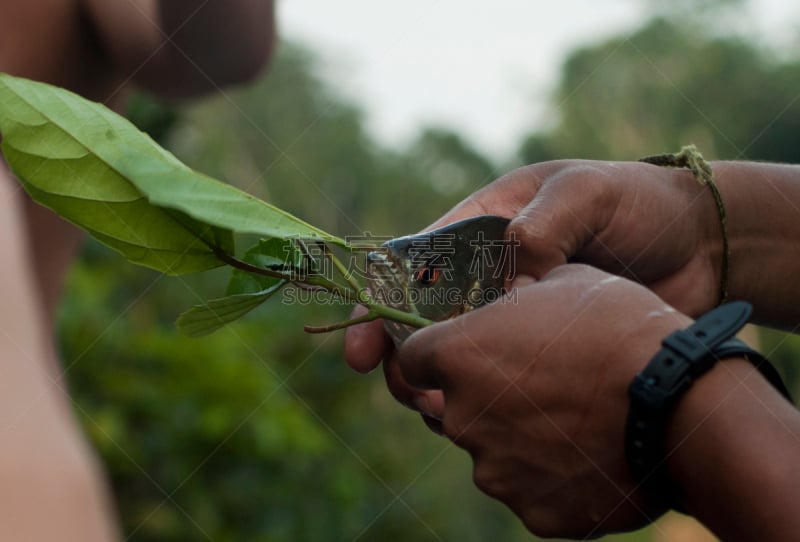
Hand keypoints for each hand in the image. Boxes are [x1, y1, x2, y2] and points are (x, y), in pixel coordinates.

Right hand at [345, 160, 717, 398]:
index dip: (378, 304)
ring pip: (455, 358)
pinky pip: (499, 379)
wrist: (702, 247)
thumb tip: (511, 290)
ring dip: (438, 387)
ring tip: (444, 412)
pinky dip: (483, 401)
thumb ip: (543, 227)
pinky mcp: (542, 352)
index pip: (411, 265)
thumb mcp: (588, 194)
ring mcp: (513, 318)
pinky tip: (486, 420)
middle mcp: (487, 278)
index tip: (364, 347)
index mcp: (481, 229)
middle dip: (402, 358)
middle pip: (421, 321)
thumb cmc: (639, 205)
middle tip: (409, 391)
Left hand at [395, 265, 691, 536]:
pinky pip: (530, 489)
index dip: (431, 353)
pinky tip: (589, 451)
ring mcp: (497, 472)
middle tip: (533, 381)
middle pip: (449, 408)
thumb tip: (514, 295)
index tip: (455, 351)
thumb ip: (520, 294)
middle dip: (480, 395)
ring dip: (516, 436)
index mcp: (460, 357)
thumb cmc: (621, 328)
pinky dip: (550, 474)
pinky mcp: (535, 512)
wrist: (683, 404)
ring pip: (491, 451)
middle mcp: (463, 418)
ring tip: (572, 416)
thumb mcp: (566, 281)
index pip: (410, 359)